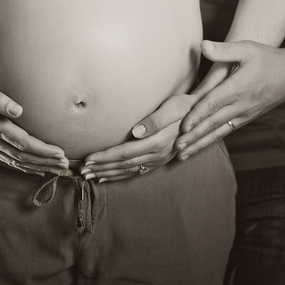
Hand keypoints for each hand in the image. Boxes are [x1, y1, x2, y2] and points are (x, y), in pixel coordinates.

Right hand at [0, 76, 68, 174]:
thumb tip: (17, 109)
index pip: (24, 143)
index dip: (43, 150)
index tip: (61, 153)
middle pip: (24, 157)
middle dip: (46, 162)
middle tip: (68, 165)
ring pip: (17, 162)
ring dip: (39, 167)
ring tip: (60, 170)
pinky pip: (9, 161)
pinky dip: (25, 167)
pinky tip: (38, 169)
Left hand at [81, 93, 197, 181]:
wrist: (202, 115)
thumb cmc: (185, 107)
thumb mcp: (173, 108)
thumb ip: (155, 120)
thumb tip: (135, 132)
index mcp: (157, 142)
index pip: (125, 152)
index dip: (105, 157)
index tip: (88, 159)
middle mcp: (157, 154)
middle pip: (123, 164)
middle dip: (101, 168)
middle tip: (81, 171)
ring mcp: (158, 160)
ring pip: (128, 170)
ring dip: (108, 174)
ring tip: (90, 176)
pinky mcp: (159, 160)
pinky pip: (137, 171)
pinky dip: (121, 175)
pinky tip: (110, 177)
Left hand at [175, 40, 284, 157]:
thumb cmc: (268, 58)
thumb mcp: (247, 49)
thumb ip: (224, 49)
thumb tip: (203, 45)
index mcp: (238, 88)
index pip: (214, 104)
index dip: (197, 116)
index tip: (183, 127)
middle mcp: (241, 105)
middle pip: (213, 123)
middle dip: (194, 136)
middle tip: (177, 148)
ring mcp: (245, 114)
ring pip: (219, 131)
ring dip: (201, 143)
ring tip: (184, 155)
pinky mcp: (247, 117)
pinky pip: (227, 131)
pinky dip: (213, 139)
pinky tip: (202, 146)